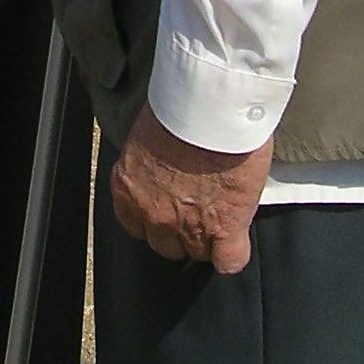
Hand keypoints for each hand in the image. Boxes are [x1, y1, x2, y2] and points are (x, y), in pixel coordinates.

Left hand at [110, 103, 274, 275]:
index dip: (157, 218)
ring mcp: (187, 224)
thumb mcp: (149, 136)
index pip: (136, 225)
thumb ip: (151, 165)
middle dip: (181, 230)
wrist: (211, 103)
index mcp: (127, 187)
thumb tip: (168, 171)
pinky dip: (232, 255)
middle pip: (165, 244)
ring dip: (208, 238)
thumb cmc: (180, 105)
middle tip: (199, 206)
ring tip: (222, 213)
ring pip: (197, 253)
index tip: (171, 207)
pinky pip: (229, 261)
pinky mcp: (224, 226)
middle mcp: (151, 212)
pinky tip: (236, 240)